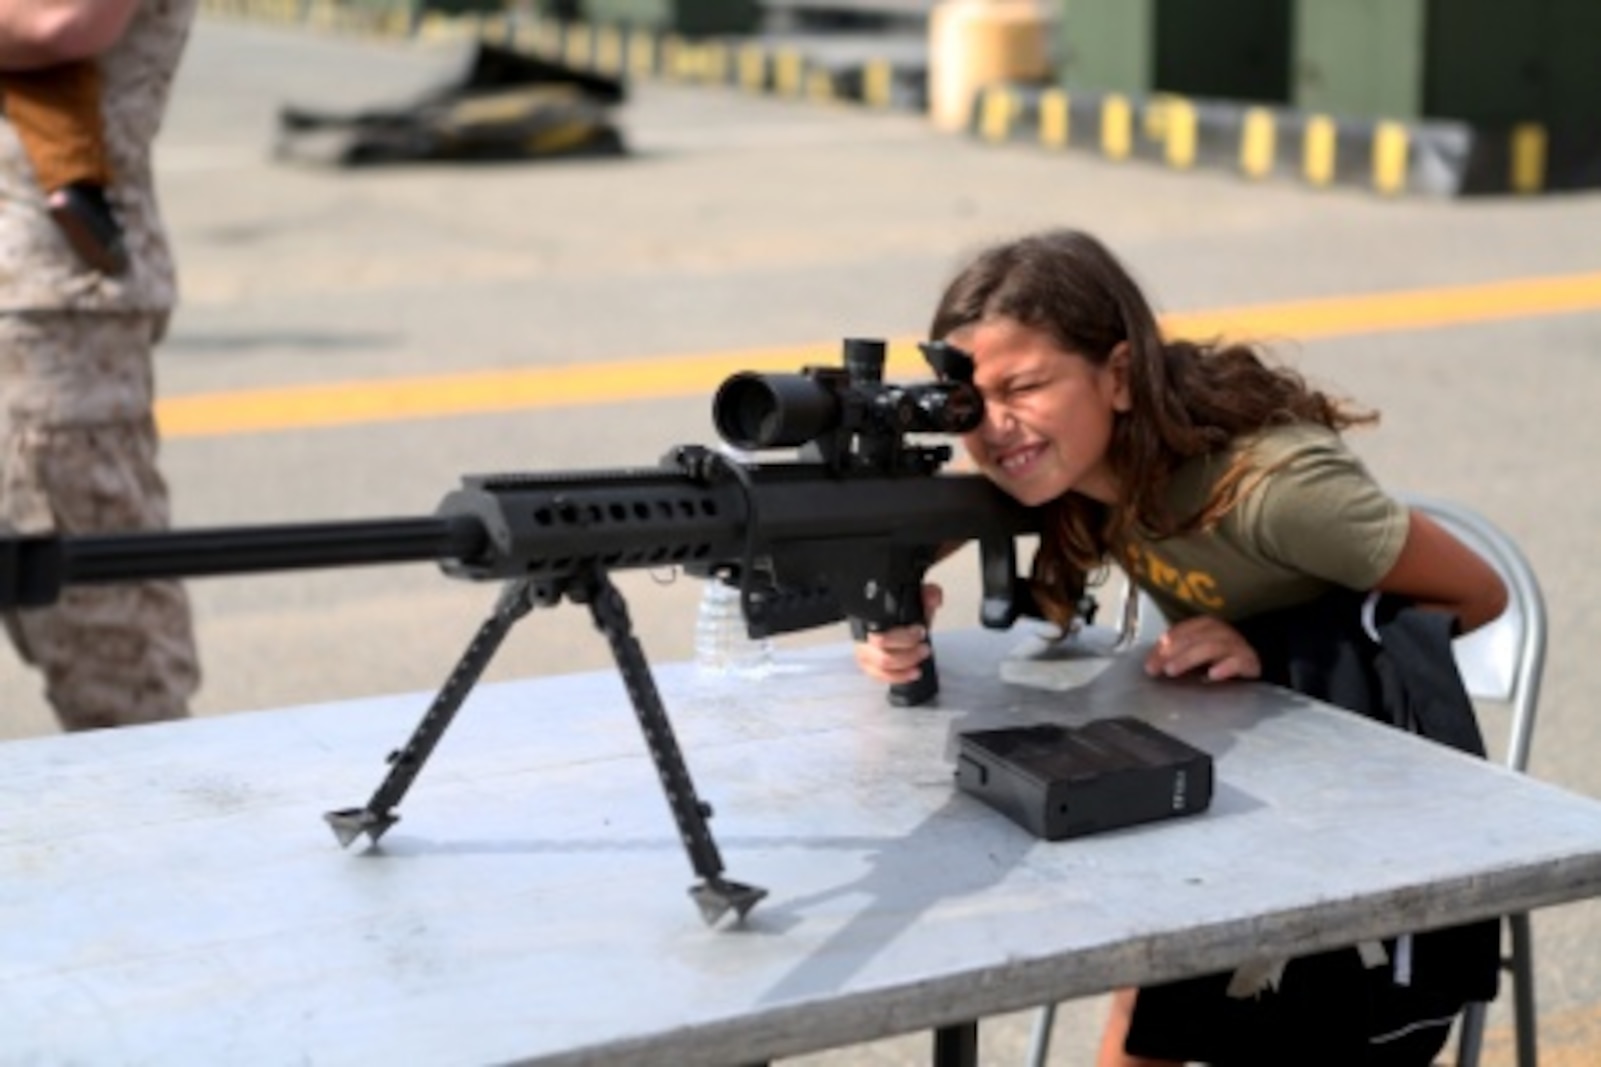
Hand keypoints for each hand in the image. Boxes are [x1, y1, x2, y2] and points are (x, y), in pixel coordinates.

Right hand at [853, 584, 943, 685]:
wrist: (895, 622)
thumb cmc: (903, 613)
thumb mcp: (917, 600)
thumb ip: (927, 595)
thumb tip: (933, 598)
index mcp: (872, 616)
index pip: (881, 630)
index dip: (903, 635)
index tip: (920, 630)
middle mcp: (864, 635)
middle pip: (881, 651)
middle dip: (907, 651)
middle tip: (924, 646)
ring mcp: (865, 652)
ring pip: (881, 665)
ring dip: (906, 664)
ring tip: (921, 656)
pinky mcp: (869, 666)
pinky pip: (880, 676)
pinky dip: (899, 676)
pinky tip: (913, 672)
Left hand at [1144, 616, 1260, 681]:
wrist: (1257, 661)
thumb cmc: (1221, 658)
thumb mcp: (1197, 653)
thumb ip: (1177, 654)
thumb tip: (1151, 664)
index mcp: (1206, 625)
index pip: (1181, 630)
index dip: (1163, 645)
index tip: (1149, 663)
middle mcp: (1220, 632)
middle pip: (1193, 638)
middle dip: (1172, 652)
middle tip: (1157, 668)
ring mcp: (1236, 646)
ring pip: (1211, 647)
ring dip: (1189, 658)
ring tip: (1172, 671)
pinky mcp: (1250, 662)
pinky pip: (1237, 662)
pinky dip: (1224, 667)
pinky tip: (1212, 676)